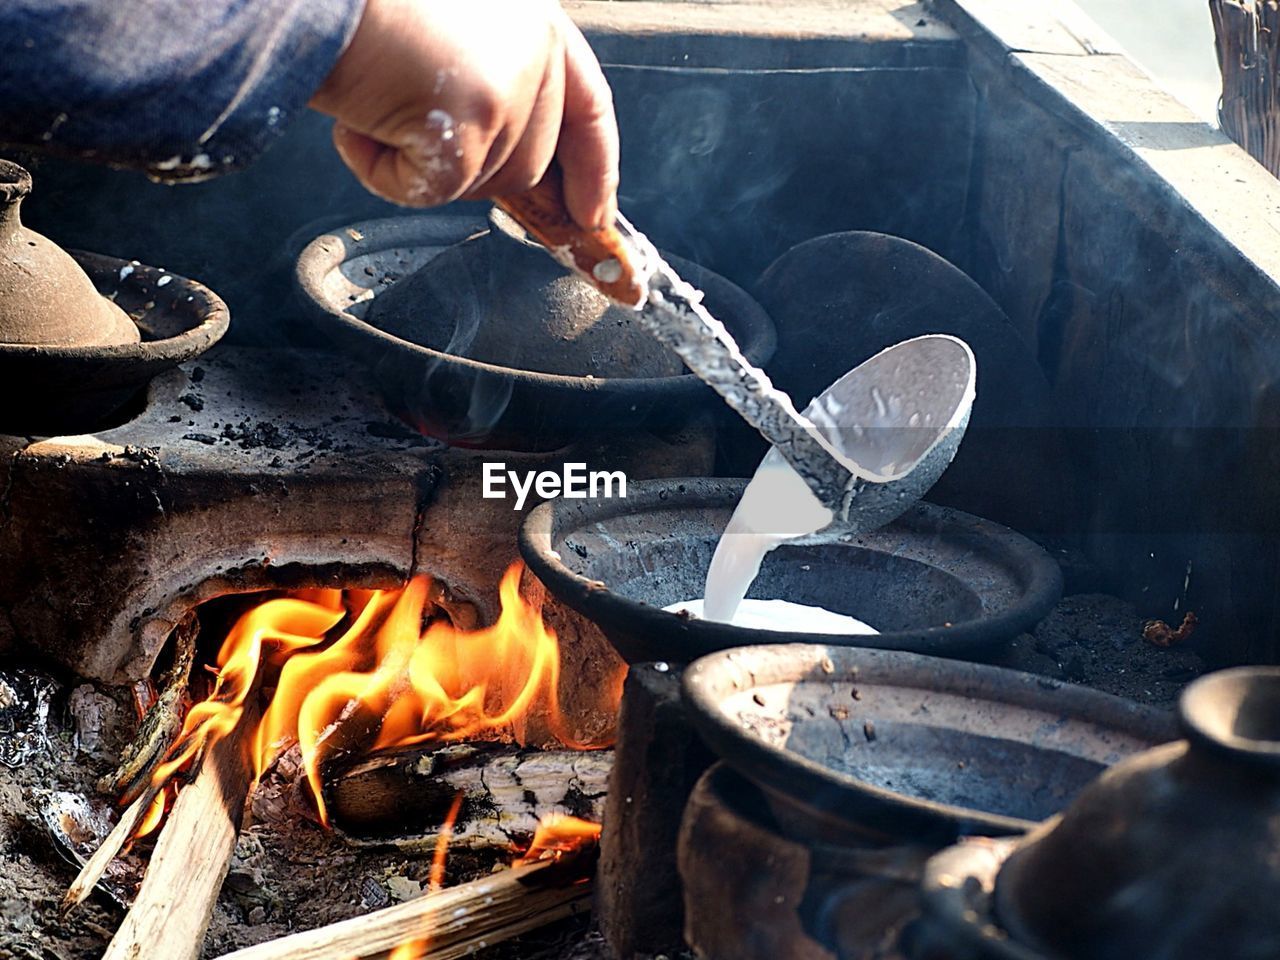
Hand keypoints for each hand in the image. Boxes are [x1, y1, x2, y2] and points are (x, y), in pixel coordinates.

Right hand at [309, 0, 618, 229]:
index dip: (594, 169)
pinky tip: (359, 123)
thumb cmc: (360, 10)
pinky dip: (383, 174)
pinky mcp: (476, 123)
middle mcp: (535, 49)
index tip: (593, 216)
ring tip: (376, 102)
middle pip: (528, 165)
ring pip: (481, 185)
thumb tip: (512, 167)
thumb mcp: (450, 37)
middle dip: (469, 167)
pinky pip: (434, 193)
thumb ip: (494, 83)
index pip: (589, 108)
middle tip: (407, 123)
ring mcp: (511, 86)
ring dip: (418, 164)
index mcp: (536, 23)